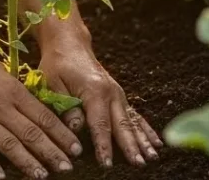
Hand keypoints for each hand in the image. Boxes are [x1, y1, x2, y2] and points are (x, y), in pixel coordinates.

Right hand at [0, 44, 83, 178]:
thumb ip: (16, 90)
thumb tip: (35, 106)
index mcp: (12, 90)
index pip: (43, 116)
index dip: (61, 134)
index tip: (75, 148)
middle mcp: (1, 107)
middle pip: (32, 134)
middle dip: (52, 152)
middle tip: (67, 168)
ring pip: (10, 145)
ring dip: (28, 163)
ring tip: (42, 176)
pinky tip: (1, 177)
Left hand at [39, 37, 160, 167]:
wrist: (70, 44)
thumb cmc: (58, 64)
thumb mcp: (52, 83)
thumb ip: (65, 106)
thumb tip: (76, 128)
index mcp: (94, 91)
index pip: (100, 124)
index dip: (103, 145)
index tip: (107, 164)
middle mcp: (111, 93)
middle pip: (122, 125)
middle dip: (131, 146)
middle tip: (139, 164)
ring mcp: (118, 94)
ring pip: (132, 121)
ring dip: (143, 140)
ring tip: (153, 158)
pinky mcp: (120, 96)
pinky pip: (135, 115)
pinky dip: (146, 129)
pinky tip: (156, 142)